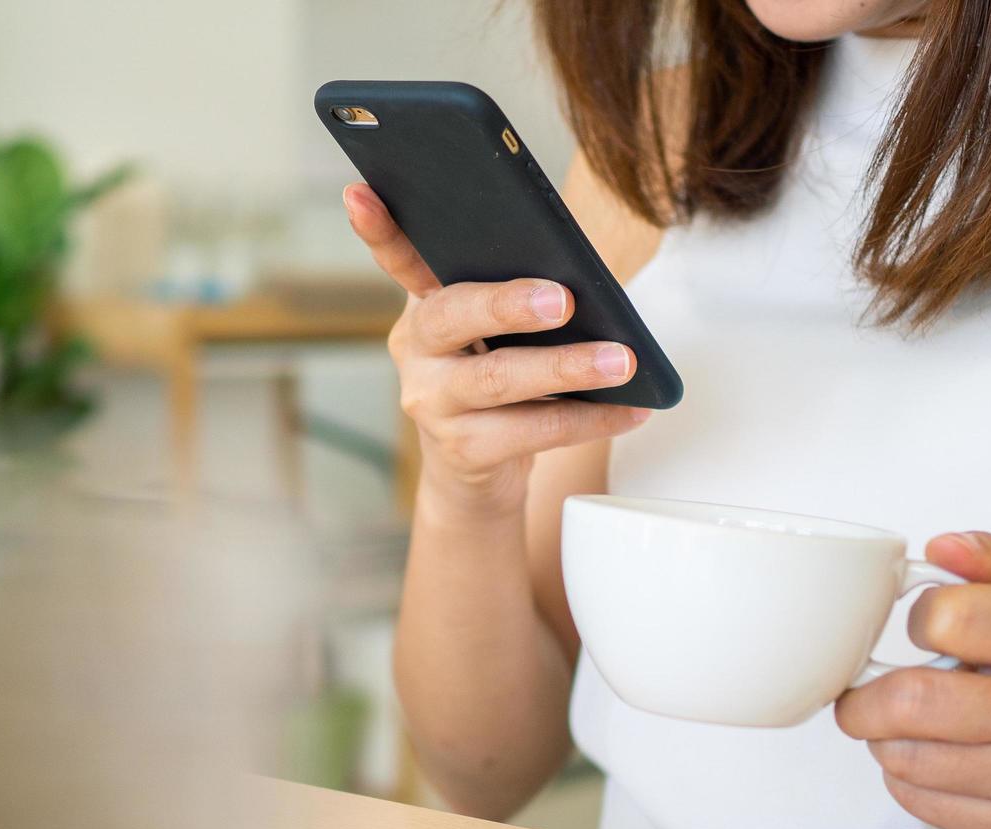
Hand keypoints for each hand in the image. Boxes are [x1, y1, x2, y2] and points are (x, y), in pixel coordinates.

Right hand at [342, 183, 650, 515]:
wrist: (475, 472)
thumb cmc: (499, 381)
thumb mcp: (496, 333)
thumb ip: (516, 295)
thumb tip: (586, 277)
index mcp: (426, 306)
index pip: (398, 259)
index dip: (378, 229)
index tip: (361, 193)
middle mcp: (417, 350)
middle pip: (452, 316)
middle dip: (507, 304)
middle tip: (562, 299)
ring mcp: (432, 403)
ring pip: (497, 380)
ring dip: (566, 368)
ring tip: (622, 361)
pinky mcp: (462, 450)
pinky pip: (532, 431)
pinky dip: (589, 419)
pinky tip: (630, 408)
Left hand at [835, 532, 990, 828]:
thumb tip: (944, 546)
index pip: (958, 618)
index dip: (926, 617)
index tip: (927, 627)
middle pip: (912, 700)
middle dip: (870, 695)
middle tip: (868, 690)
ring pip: (903, 755)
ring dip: (885, 737)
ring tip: (908, 725)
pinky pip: (918, 800)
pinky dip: (906, 777)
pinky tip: (935, 760)